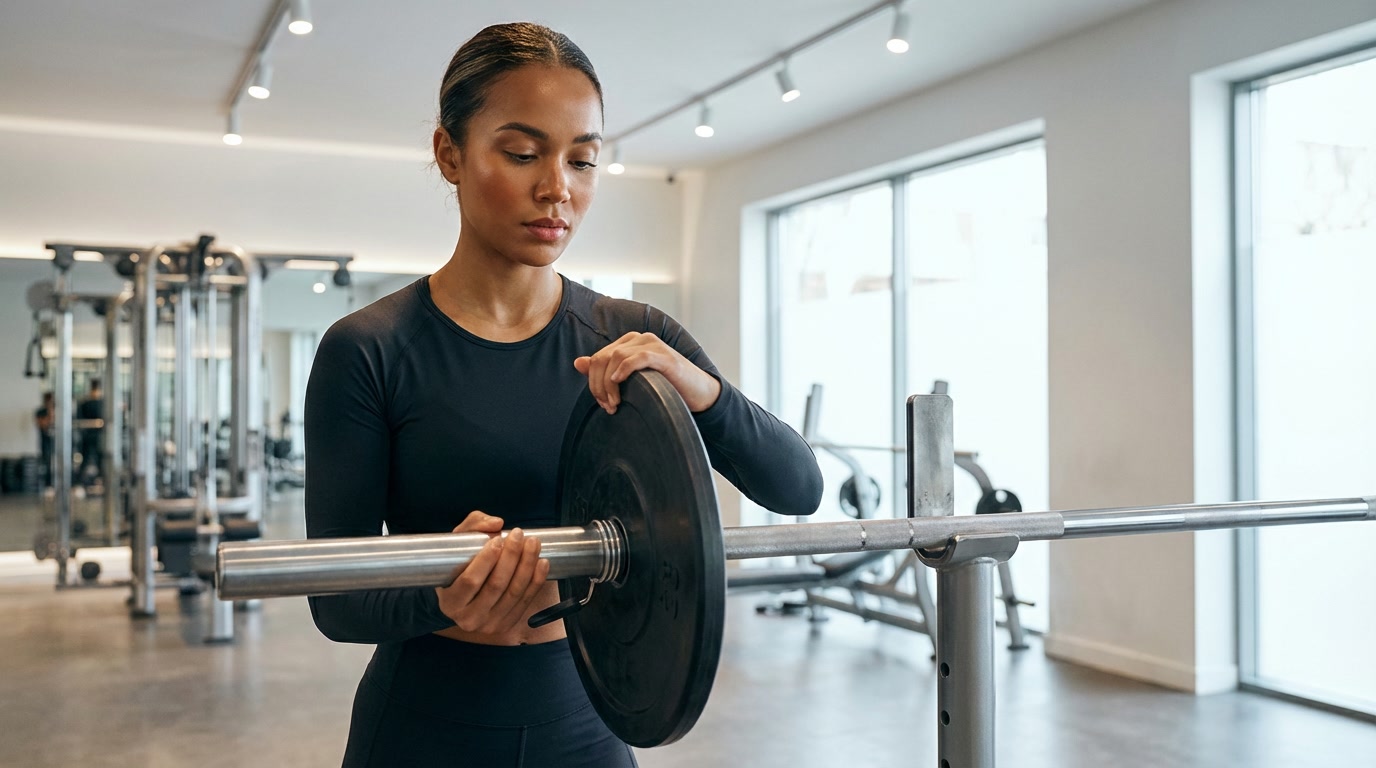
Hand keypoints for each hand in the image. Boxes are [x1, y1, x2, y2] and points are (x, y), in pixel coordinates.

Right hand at [434, 511, 550, 633]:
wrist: (465, 597)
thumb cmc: (459, 567)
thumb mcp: (457, 545)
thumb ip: (473, 527)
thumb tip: (496, 523)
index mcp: (450, 602)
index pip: (469, 581)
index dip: (486, 560)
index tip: (497, 539)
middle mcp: (468, 618)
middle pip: (496, 585)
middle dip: (511, 557)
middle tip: (518, 535)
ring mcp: (490, 624)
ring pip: (514, 593)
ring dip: (527, 565)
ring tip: (532, 544)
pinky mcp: (508, 623)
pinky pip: (526, 601)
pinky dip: (537, 580)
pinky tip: (542, 562)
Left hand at [574, 332, 721, 414]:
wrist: (698, 393)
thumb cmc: (665, 386)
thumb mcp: (632, 379)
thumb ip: (606, 370)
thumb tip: (578, 362)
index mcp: (629, 343)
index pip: (598, 358)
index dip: (594, 382)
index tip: (602, 403)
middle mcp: (639, 339)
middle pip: (603, 357)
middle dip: (599, 385)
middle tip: (607, 406)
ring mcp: (653, 345)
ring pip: (616, 357)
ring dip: (610, 383)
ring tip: (615, 403)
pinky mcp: (665, 356)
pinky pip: (638, 357)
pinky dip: (625, 370)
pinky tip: (620, 382)